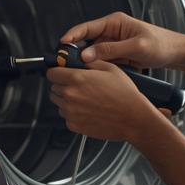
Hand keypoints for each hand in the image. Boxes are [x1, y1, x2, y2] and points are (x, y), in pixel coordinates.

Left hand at [47, 61, 163, 142]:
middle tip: (79, 87)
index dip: (57, 72)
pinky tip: (87, 111)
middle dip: (63, 86)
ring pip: (58, 103)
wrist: (133, 118)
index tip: (62, 74)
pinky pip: (66, 116)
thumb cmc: (124, 94)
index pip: (51, 73)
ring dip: (66, 100)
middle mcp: (70, 95)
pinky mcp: (74, 125)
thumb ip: (89, 62)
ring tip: (85, 100)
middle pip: (53, 88)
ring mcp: (70, 112)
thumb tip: (77, 59)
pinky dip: (73, 113)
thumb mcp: (110, 68)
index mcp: (77, 78)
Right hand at [59, 11, 184, 69]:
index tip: (61, 46)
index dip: (72, 36)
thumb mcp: (136, 47)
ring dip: (86, 63)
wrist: (176, 54)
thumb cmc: (162, 44)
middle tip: (66, 64)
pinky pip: (101, 62)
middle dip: (76, 52)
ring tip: (79, 73)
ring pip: (92, 54)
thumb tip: (87, 54)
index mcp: (114, 22)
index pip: (87, 27)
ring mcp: (113, 44)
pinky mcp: (117, 56)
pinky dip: (96, 68)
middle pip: (86, 42)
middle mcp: (111, 32)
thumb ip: (111, 50)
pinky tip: (93, 76)